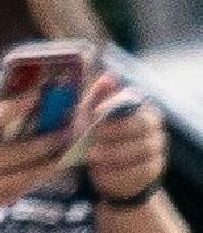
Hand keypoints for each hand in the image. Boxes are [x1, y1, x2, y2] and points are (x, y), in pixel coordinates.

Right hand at [0, 97, 73, 227]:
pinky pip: (19, 189)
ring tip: (66, 151)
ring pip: (27, 174)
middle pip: (20, 151)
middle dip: (47, 138)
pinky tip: (46, 169)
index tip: (35, 96)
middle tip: (66, 128)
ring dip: (50, 162)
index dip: (15, 107)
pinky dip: (35, 178)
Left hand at [78, 74, 168, 206]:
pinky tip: (101, 169)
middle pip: (141, 126)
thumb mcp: (90, 112)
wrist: (101, 165)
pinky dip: (117, 170)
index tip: (94, 114)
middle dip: (113, 132)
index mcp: (141, 107)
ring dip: (112, 153)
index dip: (113, 107)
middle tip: (91, 138)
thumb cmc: (95, 131)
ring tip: (91, 154)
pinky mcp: (153, 170)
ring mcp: (156, 149)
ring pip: (141, 150)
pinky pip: (139, 171)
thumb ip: (98, 95)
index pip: (134, 102)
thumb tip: (110, 77)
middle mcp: (154, 127)